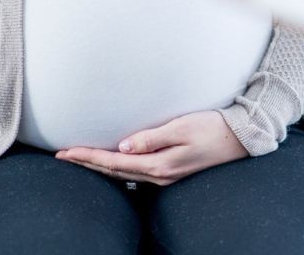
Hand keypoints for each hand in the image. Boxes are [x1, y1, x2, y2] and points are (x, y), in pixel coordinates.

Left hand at [56, 111, 247, 185]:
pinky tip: (112, 162)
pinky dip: (118, 167)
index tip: (66, 152)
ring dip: (100, 167)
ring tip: (81, 159)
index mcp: (159, 165)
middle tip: (63, 156)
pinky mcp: (171, 170)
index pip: (113, 162)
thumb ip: (151, 138)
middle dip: (88, 163)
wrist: (240, 138)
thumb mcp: (182, 128)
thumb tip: (122, 146)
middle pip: (114, 171)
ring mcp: (166, 175)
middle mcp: (159, 175)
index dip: (88, 157)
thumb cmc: (212, 128)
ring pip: (123, 174)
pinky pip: (136, 172)